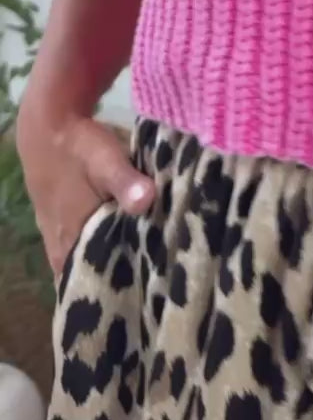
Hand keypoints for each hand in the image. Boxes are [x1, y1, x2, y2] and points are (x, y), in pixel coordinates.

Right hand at [17, 105, 154, 276]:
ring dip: (111, 266)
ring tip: (147, 271)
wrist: (48, 125)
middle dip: (121, 283)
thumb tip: (147, 200)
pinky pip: (82, 251)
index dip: (124, 293)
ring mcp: (57, 239)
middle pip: (93, 279)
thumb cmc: (79, 147)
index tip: (154, 294)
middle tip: (158, 285)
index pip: (97, 287)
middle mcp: (61, 250)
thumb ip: (125, 182)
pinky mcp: (60, 225)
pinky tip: (125, 248)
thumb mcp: (106, 160)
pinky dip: (101, 252)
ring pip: (86, 265)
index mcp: (71, 243)